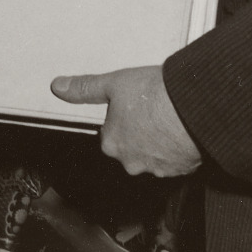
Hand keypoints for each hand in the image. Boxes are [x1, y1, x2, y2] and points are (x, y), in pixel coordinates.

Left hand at [51, 64, 201, 176]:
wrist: (192, 107)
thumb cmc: (155, 96)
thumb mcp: (113, 83)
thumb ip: (85, 88)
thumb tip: (59, 87)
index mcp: (112, 143)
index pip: (110, 133)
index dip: (121, 116)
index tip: (133, 104)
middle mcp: (131, 162)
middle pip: (131, 146)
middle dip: (140, 131)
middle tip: (152, 108)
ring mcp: (157, 168)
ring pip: (153, 154)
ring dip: (158, 140)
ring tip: (168, 116)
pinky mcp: (181, 169)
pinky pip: (175, 159)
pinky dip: (177, 147)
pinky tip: (181, 128)